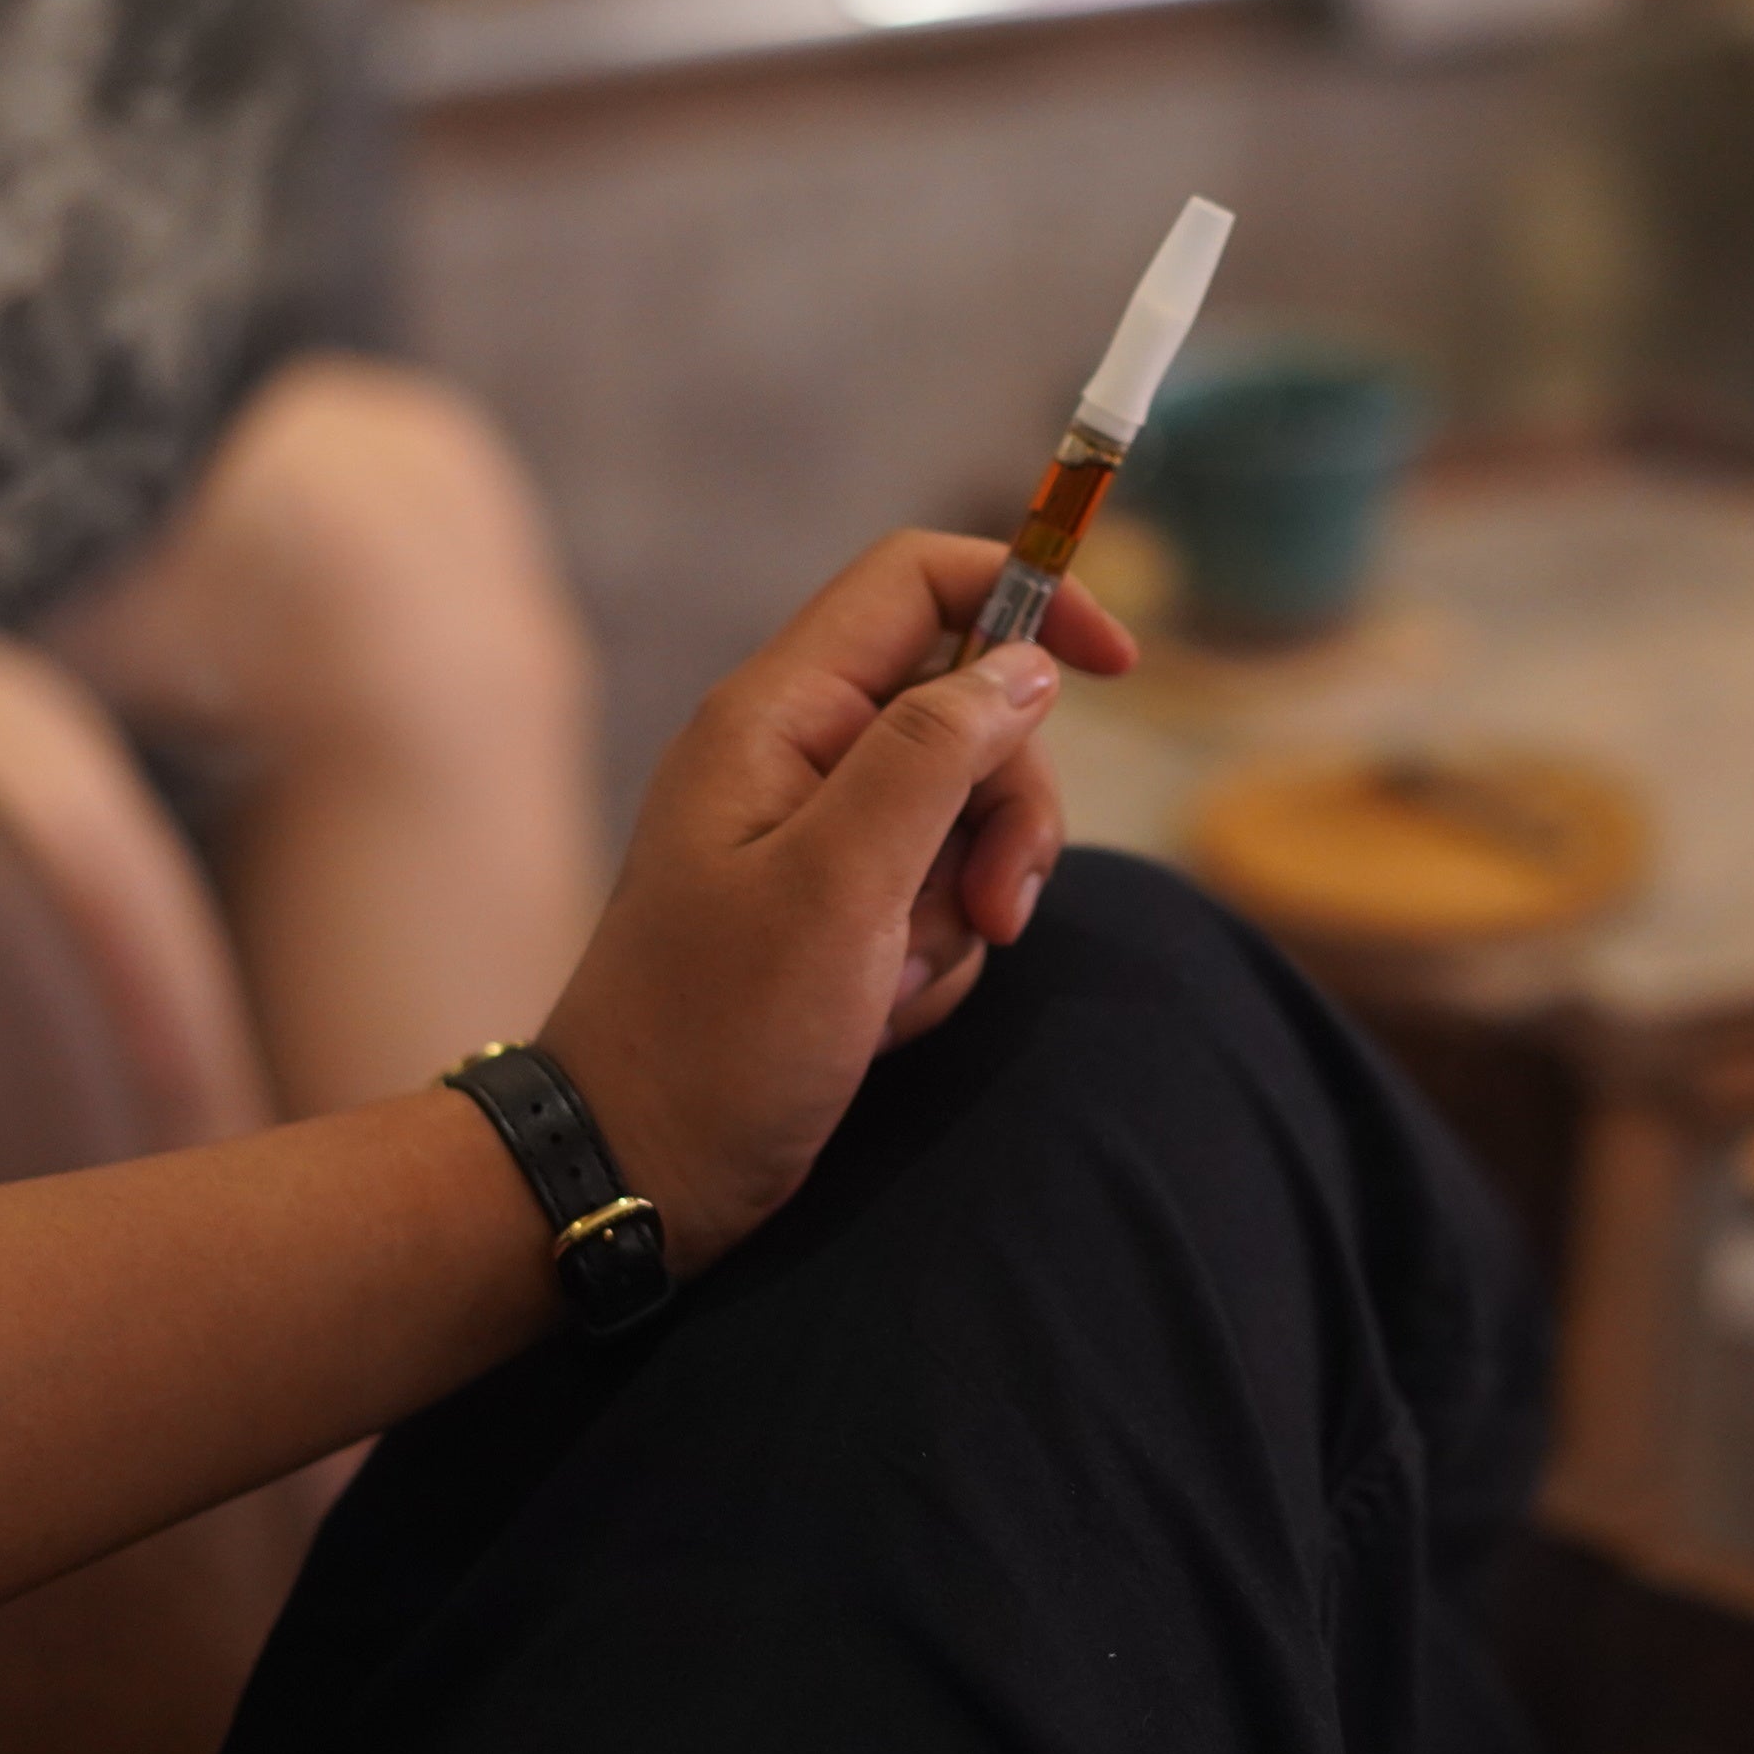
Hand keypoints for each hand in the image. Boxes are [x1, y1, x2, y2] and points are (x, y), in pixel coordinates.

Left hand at [537, 532, 1137, 1269]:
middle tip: (993, 908)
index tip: (1116, 666)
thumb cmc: (717, 1033)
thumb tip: (1026, 662)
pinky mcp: (836, 915)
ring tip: (900, 985)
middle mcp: (797, 756)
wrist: (637, 1171)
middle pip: (969, 710)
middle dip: (1005, 812)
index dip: (1026, 596)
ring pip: (967, 816)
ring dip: (967, 903)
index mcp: (778, 715)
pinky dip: (935, 958)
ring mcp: (818, 839)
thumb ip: (934, 755)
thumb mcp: (839, 888)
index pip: (916, 582)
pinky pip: (940, 898)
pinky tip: (879, 1016)